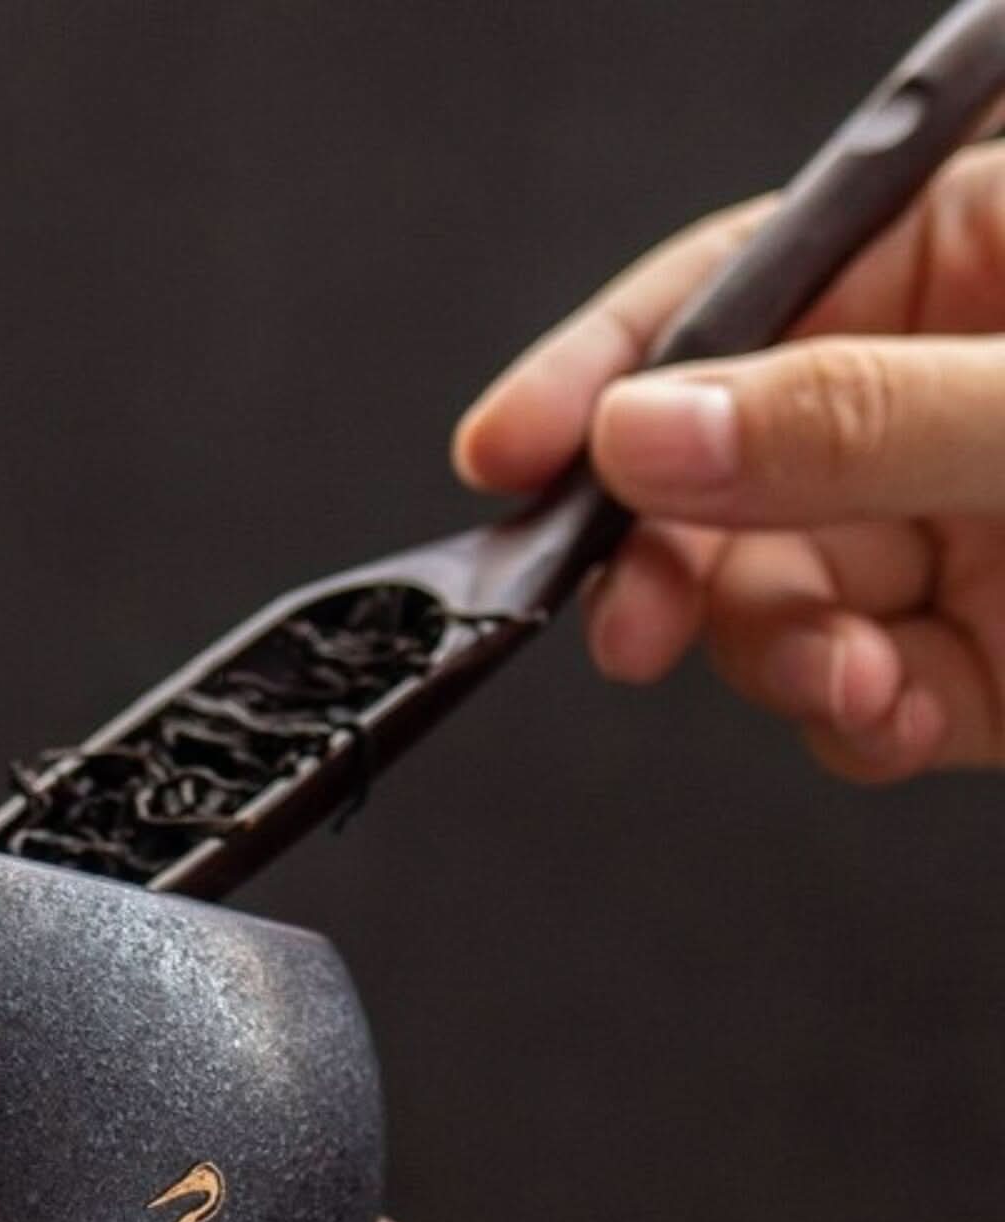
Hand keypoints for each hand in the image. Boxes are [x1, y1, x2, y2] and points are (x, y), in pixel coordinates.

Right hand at [455, 140, 1004, 782]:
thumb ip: (854, 419)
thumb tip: (647, 433)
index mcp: (969, 256)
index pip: (734, 294)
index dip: (602, 370)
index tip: (503, 449)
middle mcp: (939, 395)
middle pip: (723, 472)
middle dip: (671, 560)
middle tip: (631, 623)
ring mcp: (957, 531)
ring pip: (774, 599)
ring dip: (775, 658)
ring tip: (839, 681)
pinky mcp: (982, 660)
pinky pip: (856, 697)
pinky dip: (848, 726)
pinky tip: (883, 717)